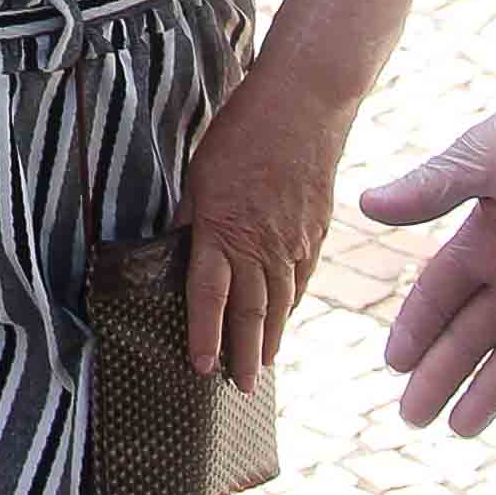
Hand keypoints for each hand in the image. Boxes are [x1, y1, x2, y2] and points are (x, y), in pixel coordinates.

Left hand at [174, 73, 349, 388]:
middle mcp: (260, 244)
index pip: (210, 296)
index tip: (201, 367)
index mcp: (222, 230)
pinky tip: (288, 317)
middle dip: (245, 354)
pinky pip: (302, 277)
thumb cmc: (242, 132)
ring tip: (264, 365)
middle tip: (242, 388)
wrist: (304, 106)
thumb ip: (192, 217)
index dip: (204, 335)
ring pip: (281, 301)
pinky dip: (294, 303)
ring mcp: (293, 241)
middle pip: (251, 312)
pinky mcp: (316, 231)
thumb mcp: (200, 173)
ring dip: (272, 337)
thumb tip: (179, 248)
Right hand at [356, 76, 495, 432]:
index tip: (394, 365)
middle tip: (413, 419)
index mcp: (487, 241)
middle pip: (471, 338)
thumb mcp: (485, 159)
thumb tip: (366, 205)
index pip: (439, 296)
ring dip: (490, 393)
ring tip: (459, 429)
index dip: (417, 329)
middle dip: (441, 376)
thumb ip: (430, 189)